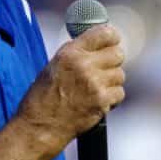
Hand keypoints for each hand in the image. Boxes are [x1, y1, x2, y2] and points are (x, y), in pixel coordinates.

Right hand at [16, 25, 124, 153]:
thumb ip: (76, 53)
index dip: (111, 38)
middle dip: (113, 61)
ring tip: (95, 89)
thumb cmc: (43, 97)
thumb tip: (98, 45)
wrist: (40, 126)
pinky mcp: (102, 101)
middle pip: (118, 54)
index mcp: (70, 53)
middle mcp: (84, 65)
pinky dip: (112, 98)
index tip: (113, 41)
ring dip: (112, 81)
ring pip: (120, 75)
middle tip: (104, 69)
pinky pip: (119, 93)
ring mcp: (95, 84)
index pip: (104, 33)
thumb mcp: (54, 65)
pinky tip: (98, 101)